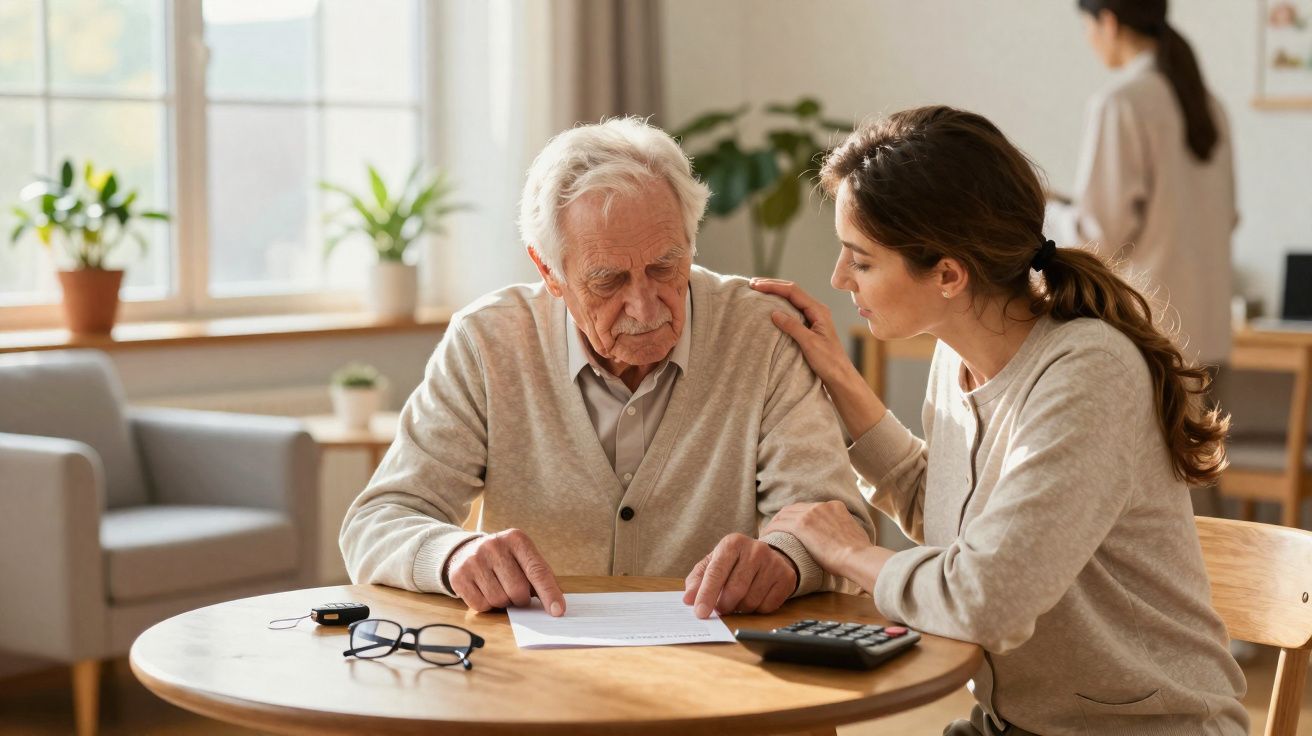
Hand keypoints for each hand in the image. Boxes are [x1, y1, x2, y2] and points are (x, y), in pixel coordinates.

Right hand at [446, 529, 565, 615]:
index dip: (549, 593)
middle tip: (518, 594)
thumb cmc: (504, 560)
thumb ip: (541, 577)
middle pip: (518, 590)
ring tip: (500, 589)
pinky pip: (481, 605)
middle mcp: (494, 546)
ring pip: (499, 600)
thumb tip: (556, 606)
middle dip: (521, 599)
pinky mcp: (459, 575)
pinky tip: (485, 591)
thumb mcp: (524, 558)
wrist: (466, 550)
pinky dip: (487, 605)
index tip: (558, 611)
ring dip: (504, 602)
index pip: (537, 570)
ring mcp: (474, 560)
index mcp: (516, 539)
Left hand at [682, 533, 796, 617]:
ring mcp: (773, 563)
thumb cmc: (735, 563)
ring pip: (751, 601)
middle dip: (724, 605)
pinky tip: (754, 598)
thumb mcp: (713, 563)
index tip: (700, 612)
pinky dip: (756, 610)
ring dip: (740, 608)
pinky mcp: (786, 577)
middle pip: (735, 590)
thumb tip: (688, 599)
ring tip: (738, 600)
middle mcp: (755, 549)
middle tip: (721, 608)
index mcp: (733, 543)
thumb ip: (697, 580)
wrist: (769, 556)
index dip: (706, 595)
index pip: (716, 572)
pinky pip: (767, 606)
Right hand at [750, 277, 886, 438]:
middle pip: (792, 291)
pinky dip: (779, 304)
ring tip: (758, 290)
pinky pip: (792, 309)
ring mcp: (814, 317)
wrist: (840, 376)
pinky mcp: (810, 325)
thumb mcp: (809, 344)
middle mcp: (817, 310)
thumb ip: (793, 327)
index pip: (793, 291)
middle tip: (753, 284)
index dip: (773, 286)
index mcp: (818, 310)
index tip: (756, 286)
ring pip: (792, 298)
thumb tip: (774, 312)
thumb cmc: (828, 362)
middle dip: (772, 285)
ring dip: (775, 292)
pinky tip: (770, 306)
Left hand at [763, 501, 879, 585]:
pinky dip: (771, 529)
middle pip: (795, 508)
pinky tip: (765, 537)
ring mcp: (811, 513)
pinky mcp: (801, 524)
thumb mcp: (853, 533)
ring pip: (785, 514)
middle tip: (775, 528)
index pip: (809, 508)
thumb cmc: (859, 554)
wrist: (857, 557)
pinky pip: (780, 524)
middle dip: (784, 517)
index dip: (798, 516)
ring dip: (775, 523)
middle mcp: (821, 506)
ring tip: (768, 533)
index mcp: (835, 506)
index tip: (792, 525)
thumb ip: (842, 531)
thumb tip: (840, 540)